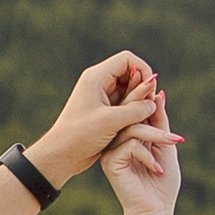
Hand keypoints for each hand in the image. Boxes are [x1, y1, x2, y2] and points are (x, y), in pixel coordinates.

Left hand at [27, 52, 177, 187]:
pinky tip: (135, 126)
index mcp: (96, 77)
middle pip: (130, 74)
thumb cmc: (80, 136)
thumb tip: (154, 102)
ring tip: (138, 120)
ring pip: (130, 91)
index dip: (143, 70)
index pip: (127, 60)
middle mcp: (99, 83)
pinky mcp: (105, 111)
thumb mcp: (112, 121)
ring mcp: (102, 97)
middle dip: (142, 89)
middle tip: (145, 109)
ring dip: (139, 103)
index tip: (150, 90)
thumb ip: (136, 109)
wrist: (61, 155)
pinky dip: (133, 112)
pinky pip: (125, 105)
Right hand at [102, 86, 179, 214]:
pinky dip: (147, 155)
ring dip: (156, 134)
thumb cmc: (162, 183)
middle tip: (156, 88)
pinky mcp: (110, 162)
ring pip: (131, 128)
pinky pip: (130, 145)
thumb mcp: (165, 146)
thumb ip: (160, 121)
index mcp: (128, 136)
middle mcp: (116, 141)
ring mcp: (111, 151)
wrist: (155, 211)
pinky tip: (157, 169)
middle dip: (145, 103)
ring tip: (174, 143)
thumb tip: (159, 94)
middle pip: (129, 114)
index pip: (134, 111)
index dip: (144, 97)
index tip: (155, 83)